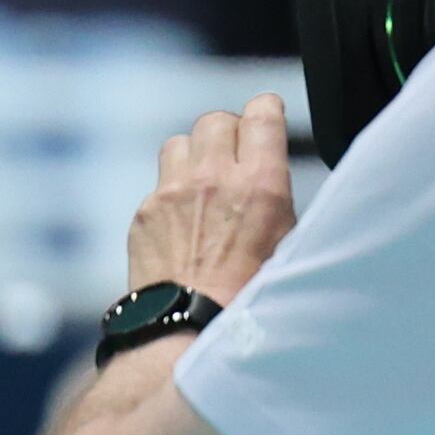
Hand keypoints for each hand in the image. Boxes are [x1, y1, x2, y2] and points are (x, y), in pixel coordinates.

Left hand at [126, 92, 297, 302]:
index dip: (264, 110)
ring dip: (195, 154)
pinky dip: (172, 190)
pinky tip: (184, 218)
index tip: (265, 114)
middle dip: (228, 132)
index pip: (260, 115)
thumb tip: (272, 171)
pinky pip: (159, 182)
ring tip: (205, 181)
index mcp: (260, 182)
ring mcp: (172, 191)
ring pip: (180, 143)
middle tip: (235, 154)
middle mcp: (212, 177)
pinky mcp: (144, 211)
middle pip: (215, 120)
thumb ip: (278, 194)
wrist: (191, 324)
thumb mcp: (290, 239)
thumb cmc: (252, 291)